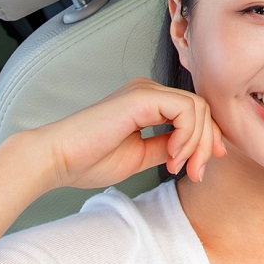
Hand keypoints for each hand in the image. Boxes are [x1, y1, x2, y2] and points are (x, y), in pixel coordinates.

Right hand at [34, 79, 223, 191]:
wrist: (57, 160)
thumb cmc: (88, 160)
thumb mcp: (141, 155)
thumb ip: (167, 147)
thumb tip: (195, 150)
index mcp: (148, 103)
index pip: (193, 113)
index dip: (207, 139)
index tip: (202, 168)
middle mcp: (149, 91)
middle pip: (201, 109)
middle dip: (206, 144)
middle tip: (196, 173)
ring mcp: (146, 90)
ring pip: (197, 109)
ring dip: (196, 144)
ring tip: (176, 168)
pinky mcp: (142, 97)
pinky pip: (185, 109)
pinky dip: (187, 135)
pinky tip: (172, 156)